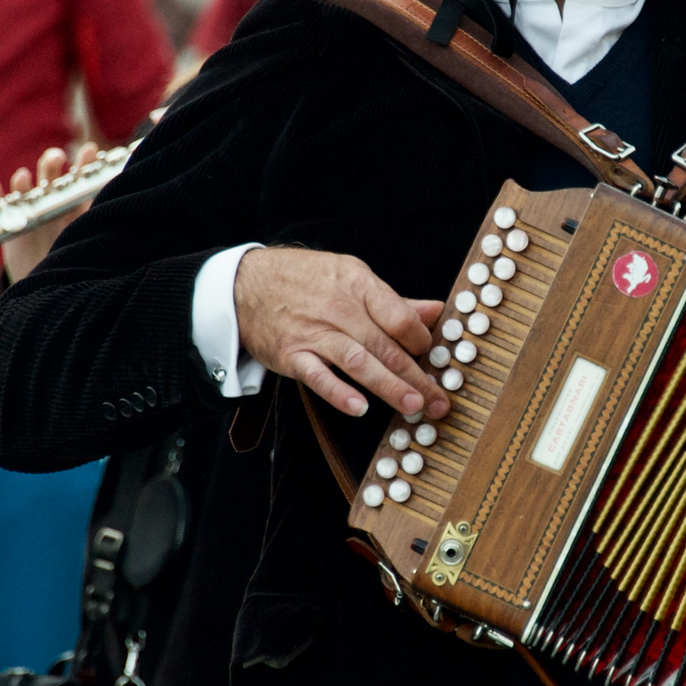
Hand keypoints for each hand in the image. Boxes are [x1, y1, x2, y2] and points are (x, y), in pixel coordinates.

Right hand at [0, 144, 98, 282]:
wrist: (48, 283)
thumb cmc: (74, 258)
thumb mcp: (90, 241)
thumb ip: (101, 222)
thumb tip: (118, 200)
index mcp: (73, 205)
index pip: (79, 178)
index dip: (85, 163)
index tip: (90, 149)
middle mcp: (51, 203)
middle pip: (50, 176)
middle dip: (51, 162)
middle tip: (57, 157)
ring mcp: (29, 212)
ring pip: (24, 190)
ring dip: (23, 181)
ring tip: (24, 176)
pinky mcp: (10, 226)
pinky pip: (0, 208)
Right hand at [234, 247, 447, 420]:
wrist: (246, 285)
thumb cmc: (304, 280)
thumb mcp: (350, 276)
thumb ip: (393, 300)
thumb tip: (436, 311)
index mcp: (359, 285)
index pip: (400, 316)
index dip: (421, 340)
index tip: (431, 358)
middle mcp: (339, 309)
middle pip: (385, 346)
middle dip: (417, 376)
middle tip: (439, 401)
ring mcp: (315, 333)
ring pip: (359, 362)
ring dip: (389, 386)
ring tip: (413, 406)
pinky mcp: (293, 355)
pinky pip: (319, 377)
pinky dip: (339, 393)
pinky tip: (360, 408)